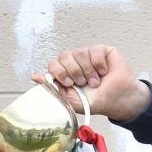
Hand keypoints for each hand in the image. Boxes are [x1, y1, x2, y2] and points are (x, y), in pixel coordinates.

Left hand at [31, 44, 150, 121]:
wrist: (116, 100)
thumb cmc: (93, 101)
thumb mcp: (70, 99)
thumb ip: (53, 88)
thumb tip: (35, 77)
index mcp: (64, 72)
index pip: (53, 63)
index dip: (59, 72)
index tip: (68, 83)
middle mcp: (74, 61)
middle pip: (64, 56)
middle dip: (72, 71)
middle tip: (82, 83)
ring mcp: (87, 55)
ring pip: (79, 53)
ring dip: (87, 71)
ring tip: (95, 82)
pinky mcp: (102, 51)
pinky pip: (94, 50)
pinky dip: (98, 64)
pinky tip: (103, 72)